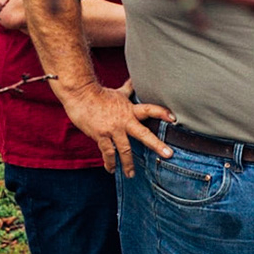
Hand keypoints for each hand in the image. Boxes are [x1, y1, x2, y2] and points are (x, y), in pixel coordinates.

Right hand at [53, 78, 175, 175]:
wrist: (80, 95)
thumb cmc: (99, 94)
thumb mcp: (118, 92)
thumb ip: (128, 89)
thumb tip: (135, 78)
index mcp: (129, 110)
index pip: (149, 110)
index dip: (162, 113)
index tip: (174, 119)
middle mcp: (124, 121)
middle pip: (143, 134)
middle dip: (157, 145)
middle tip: (168, 154)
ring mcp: (112, 129)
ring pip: (124, 149)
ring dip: (128, 163)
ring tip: (132, 174)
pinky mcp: (100, 136)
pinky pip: (107, 152)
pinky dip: (109, 162)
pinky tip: (111, 170)